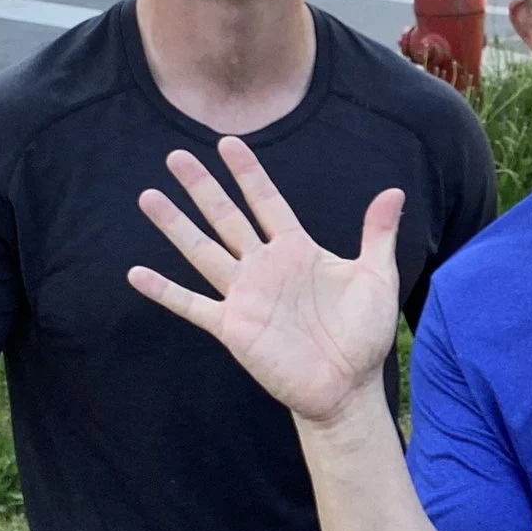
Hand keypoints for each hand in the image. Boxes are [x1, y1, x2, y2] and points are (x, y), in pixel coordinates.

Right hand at [127, 137, 402, 425]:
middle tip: (176, 156)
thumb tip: (394, 192)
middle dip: (202, 187)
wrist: (347, 387)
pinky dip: (165, 290)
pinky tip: (136, 274)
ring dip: (175, 226)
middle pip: (226, 218)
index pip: (267, 201)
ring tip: (148, 196)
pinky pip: (192, 305)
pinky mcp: (233, 327)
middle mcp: (265, 267)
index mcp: (297, 250)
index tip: (227, 142)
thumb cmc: (363, 335)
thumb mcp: (376, 277)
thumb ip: (378, 234)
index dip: (248, 173)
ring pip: (203, 252)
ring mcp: (245, 296)